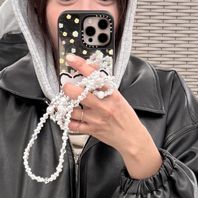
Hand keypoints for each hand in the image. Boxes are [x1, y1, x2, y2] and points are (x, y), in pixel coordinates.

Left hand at [62, 54, 161, 177]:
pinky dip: (67, 120)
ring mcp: (96, 119)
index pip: (95, 76)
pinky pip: (72, 125)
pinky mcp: (91, 130)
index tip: (71, 59)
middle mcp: (103, 106)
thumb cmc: (126, 117)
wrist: (132, 138)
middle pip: (78, 94)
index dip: (81, 65)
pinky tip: (68, 116)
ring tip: (66, 102)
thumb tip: (90, 71)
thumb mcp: (119, 98)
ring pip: (72, 110)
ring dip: (65, 105)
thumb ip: (104, 87)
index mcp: (112, 95)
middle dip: (68, 88)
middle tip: (67, 86)